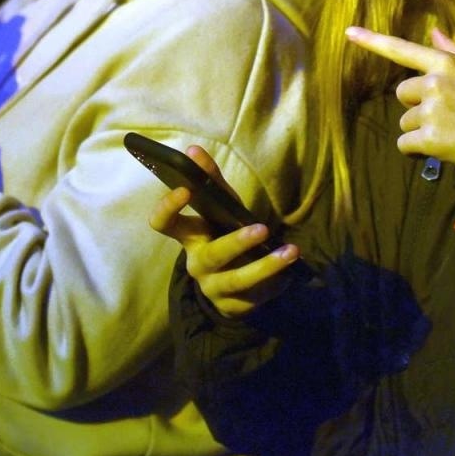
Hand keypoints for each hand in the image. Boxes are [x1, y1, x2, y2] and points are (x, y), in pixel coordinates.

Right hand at [147, 144, 298, 317]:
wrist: (231, 284)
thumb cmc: (223, 233)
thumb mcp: (220, 208)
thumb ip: (210, 180)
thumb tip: (194, 150)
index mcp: (188, 236)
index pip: (164, 223)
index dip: (169, 207)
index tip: (185, 188)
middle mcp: (196, 263)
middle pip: (212, 255)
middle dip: (236, 243)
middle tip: (262, 228)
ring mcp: (214, 287)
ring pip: (238, 280)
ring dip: (266, 266)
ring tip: (290, 252)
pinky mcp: (235, 306)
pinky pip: (257, 295)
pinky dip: (276, 281)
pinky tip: (291, 273)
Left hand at [346, 26, 454, 168]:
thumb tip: (434, 31)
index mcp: (447, 64)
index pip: (403, 50)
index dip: (373, 41)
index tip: (348, 32)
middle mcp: (436, 82)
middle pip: (402, 94)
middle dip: (417, 106)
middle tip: (448, 116)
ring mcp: (432, 110)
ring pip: (404, 122)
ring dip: (420, 131)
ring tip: (451, 133)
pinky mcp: (429, 138)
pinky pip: (405, 145)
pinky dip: (416, 151)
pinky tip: (439, 149)